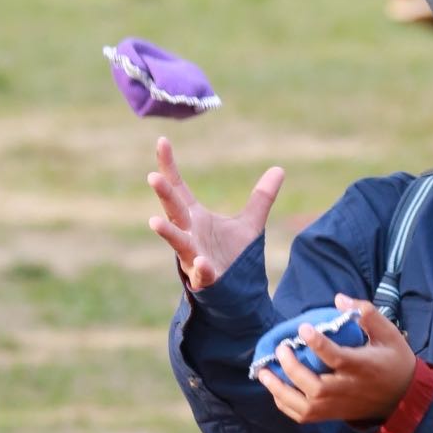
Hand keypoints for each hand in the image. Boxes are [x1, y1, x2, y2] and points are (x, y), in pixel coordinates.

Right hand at [147, 134, 284, 290]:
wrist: (237, 291)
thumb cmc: (235, 256)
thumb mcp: (250, 223)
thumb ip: (262, 197)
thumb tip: (279, 169)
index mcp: (195, 217)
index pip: (178, 188)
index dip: (169, 166)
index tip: (162, 141)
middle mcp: (189, 233)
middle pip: (173, 210)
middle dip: (164, 195)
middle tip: (153, 177)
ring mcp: (193, 256)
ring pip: (177, 242)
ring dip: (167, 232)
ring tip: (154, 222)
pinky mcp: (204, 279)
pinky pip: (201, 273)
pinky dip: (201, 269)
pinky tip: (203, 264)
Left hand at [262, 294, 416, 427]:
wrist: (404, 398)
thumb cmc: (395, 361)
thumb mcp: (389, 334)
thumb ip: (367, 315)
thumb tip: (339, 299)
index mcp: (362, 367)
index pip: (336, 358)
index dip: (317, 343)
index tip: (303, 329)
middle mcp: (347, 389)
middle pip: (314, 386)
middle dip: (292, 368)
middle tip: (281, 348)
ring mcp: (338, 405)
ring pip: (304, 406)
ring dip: (280, 390)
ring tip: (265, 373)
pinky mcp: (332, 414)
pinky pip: (303, 416)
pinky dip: (285, 404)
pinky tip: (276, 389)